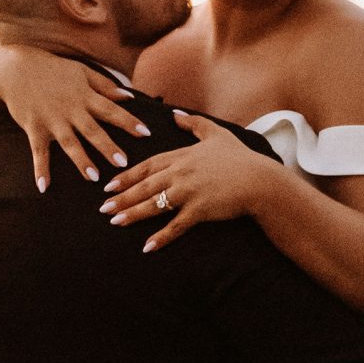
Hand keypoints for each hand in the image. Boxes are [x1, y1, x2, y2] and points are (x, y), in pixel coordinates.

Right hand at [0, 48, 150, 190]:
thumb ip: (106, 86)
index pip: (111, 110)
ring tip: (94, 177)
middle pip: (92, 131)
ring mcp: (52, 121)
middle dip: (108, 147)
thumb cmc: (53, 70)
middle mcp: (70, 110)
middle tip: (123, 163)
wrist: (15, 69)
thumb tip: (130, 97)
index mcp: (84, 96)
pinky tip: (43, 187)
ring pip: (69, 143)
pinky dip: (40, 169)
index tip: (146, 133)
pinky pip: (38, 153)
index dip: (129, 121)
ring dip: (81, 160)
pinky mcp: (34, 129)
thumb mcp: (81, 72)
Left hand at [100, 112, 278, 250]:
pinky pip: (175, 226)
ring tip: (115, 222)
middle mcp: (181, 173)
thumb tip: (175, 115)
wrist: (260, 180)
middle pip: (144, 186)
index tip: (109, 184)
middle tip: (103, 208)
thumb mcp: (216, 133)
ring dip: (132, 214)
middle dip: (122, 197)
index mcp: (182, 156)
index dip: (127, 176)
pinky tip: (147, 247)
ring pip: (153, 205)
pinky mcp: (199, 210)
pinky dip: (161, 237)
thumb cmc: (240, 158)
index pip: (147, 166)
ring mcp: (189, 192)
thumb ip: (193, 123)